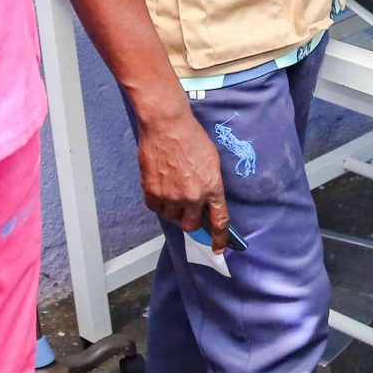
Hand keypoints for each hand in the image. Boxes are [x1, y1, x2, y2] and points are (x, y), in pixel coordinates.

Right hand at [135, 107, 228, 252]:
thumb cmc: (191, 137)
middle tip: (187, 207)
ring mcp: (170, 196)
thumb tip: (207, 202)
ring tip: (172, 189)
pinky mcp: (152, 191)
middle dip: (190, 219)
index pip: (219, 221)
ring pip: (171, 217)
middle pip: (191, 225)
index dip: (220, 238)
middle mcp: (192, 196)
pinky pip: (155, 208)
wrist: (166, 125)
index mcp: (212, 187)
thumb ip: (211, 185)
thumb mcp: (211, 161)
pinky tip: (160, 186)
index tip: (218, 247)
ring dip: (172, 209)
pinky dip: (157, 202)